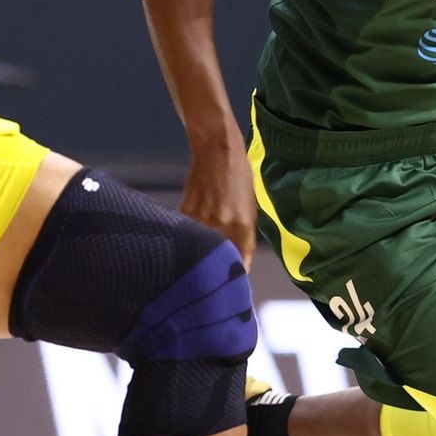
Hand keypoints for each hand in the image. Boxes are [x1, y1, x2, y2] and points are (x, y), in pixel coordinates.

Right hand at [181, 138, 258, 263]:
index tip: (233, 284)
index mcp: (242, 225)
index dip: (236, 275)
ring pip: (199, 248)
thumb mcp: (250, 206)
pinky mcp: (185, 212)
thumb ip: (244, 233)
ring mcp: (201, 220)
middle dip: (217, 268)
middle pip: (217, 259)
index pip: (239, 262)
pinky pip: (188, 233)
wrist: (217, 151)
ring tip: (201, 254)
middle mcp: (222, 225)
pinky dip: (190, 236)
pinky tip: (193, 232)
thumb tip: (237, 257)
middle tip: (215, 274)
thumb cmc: (239, 176)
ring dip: (201, 253)